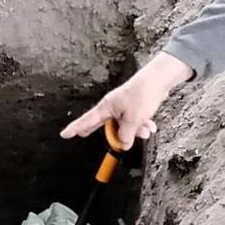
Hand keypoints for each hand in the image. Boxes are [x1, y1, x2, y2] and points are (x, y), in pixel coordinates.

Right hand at [64, 52, 193, 145]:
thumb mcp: (133, 120)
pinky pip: (133, 122)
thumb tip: (122, 144)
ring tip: (146, 129)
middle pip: (108, 128)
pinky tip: (150, 125)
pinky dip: (142, 126)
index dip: (75, 128)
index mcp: (106, 107)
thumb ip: (125, 135)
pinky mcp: (133, 108)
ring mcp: (123, 108)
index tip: (65, 134)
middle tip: (124, 141)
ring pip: (124, 127)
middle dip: (120, 136)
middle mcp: (112, 108)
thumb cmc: (143, 94)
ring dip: (135, 131)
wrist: (159, 80)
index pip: (86, 120)